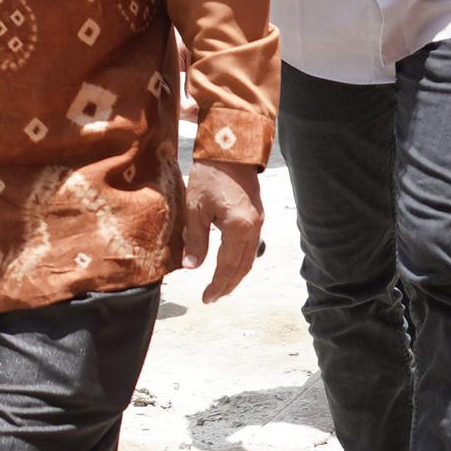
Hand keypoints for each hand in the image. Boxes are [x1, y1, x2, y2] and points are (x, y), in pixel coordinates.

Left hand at [179, 158, 263, 301]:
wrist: (230, 152)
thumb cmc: (209, 176)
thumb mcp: (195, 208)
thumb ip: (196, 240)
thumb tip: (191, 267)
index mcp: (239, 228)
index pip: (227, 265)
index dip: (217, 284)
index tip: (206, 298)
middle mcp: (254, 229)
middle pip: (242, 266)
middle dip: (228, 284)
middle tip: (213, 298)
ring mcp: (259, 223)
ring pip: (249, 258)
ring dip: (236, 274)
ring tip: (221, 287)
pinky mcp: (258, 216)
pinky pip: (251, 246)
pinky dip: (241, 260)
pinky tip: (230, 264)